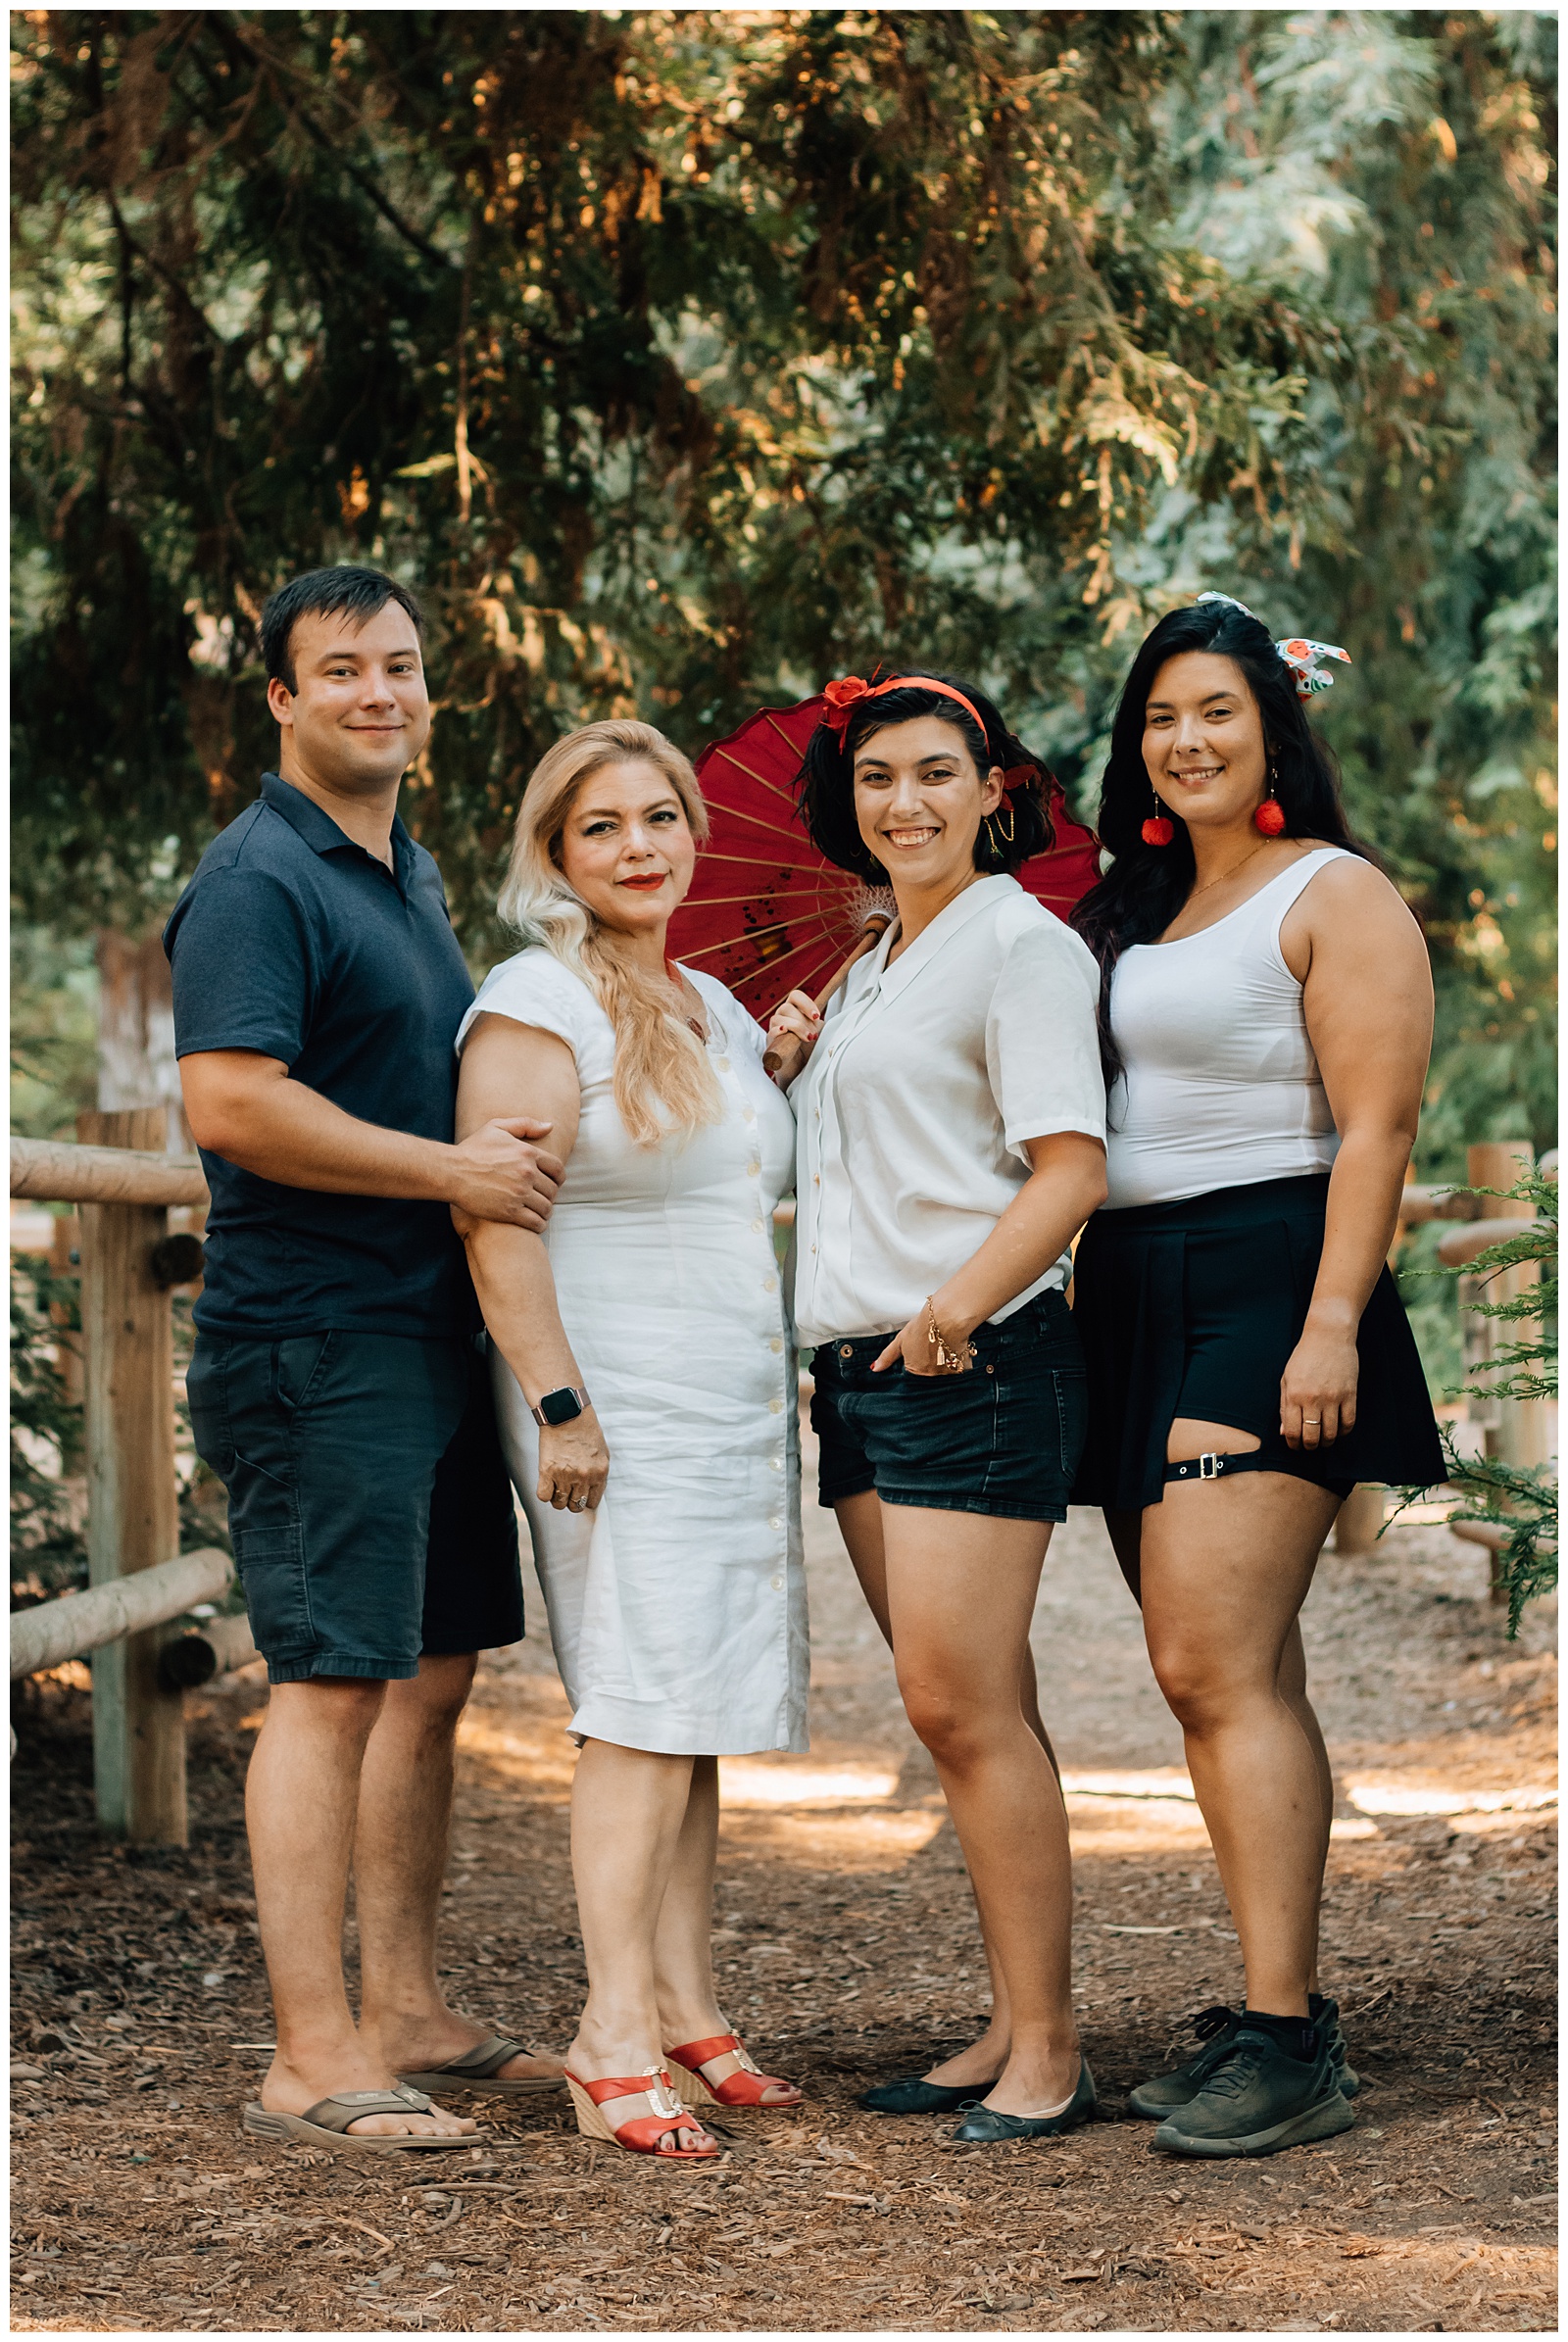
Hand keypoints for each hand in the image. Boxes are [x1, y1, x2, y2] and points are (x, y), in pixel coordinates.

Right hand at [448, 1117, 563, 1230]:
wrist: (451, 1172)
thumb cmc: (472, 1149)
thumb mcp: (497, 1127)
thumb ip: (525, 1125)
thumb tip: (550, 1126)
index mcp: (527, 1152)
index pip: (557, 1169)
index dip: (558, 1178)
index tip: (553, 1183)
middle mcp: (527, 1173)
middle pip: (552, 1190)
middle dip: (550, 1195)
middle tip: (543, 1198)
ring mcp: (519, 1193)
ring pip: (546, 1207)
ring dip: (545, 1211)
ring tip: (539, 1212)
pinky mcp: (509, 1211)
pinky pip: (536, 1222)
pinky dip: (539, 1225)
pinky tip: (535, 1223)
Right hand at [537, 1410, 608, 1512]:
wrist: (567, 1413)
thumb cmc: (584, 1429)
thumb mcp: (602, 1452)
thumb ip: (598, 1474)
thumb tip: (593, 1491)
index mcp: (600, 1473)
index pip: (593, 1502)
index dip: (585, 1500)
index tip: (580, 1495)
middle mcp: (584, 1476)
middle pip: (576, 1505)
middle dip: (572, 1500)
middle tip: (568, 1490)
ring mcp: (565, 1475)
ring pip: (559, 1504)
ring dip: (557, 1497)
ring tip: (557, 1485)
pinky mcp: (547, 1471)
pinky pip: (544, 1496)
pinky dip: (544, 1493)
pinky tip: (547, 1483)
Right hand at [763, 989, 823, 1083]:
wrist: (802, 1070)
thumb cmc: (810, 1050)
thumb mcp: (819, 1034)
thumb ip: (820, 1025)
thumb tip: (820, 1021)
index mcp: (794, 1012)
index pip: (795, 996)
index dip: (806, 1003)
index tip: (817, 1016)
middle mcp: (782, 1018)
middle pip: (786, 1007)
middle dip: (803, 1020)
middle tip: (814, 1035)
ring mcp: (774, 1031)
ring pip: (778, 1019)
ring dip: (796, 1027)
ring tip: (808, 1039)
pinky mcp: (771, 1044)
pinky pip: (771, 1033)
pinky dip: (778, 1031)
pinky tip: (786, 1033)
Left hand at [872, 1303, 973, 1377]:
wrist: (948, 1317)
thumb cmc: (924, 1325)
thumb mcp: (901, 1339)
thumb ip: (888, 1356)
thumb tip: (875, 1368)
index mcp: (914, 1371)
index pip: (913, 1376)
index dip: (917, 1365)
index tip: (922, 1355)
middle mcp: (930, 1376)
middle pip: (930, 1377)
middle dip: (931, 1367)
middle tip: (934, 1349)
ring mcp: (947, 1374)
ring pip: (945, 1376)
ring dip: (945, 1366)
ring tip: (945, 1349)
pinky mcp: (963, 1369)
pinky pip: (960, 1372)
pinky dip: (959, 1364)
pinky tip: (956, 1351)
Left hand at [1280, 1309, 1359, 1447]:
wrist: (1328, 1336)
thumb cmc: (1304, 1356)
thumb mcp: (1287, 1379)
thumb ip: (1284, 1407)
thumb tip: (1284, 1432)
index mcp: (1294, 1395)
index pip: (1292, 1431)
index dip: (1293, 1444)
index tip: (1295, 1446)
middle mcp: (1313, 1399)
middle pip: (1312, 1437)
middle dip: (1309, 1446)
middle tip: (1309, 1446)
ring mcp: (1333, 1397)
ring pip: (1331, 1434)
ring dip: (1326, 1442)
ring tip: (1324, 1440)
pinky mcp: (1350, 1394)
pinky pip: (1348, 1423)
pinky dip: (1343, 1432)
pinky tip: (1338, 1430)